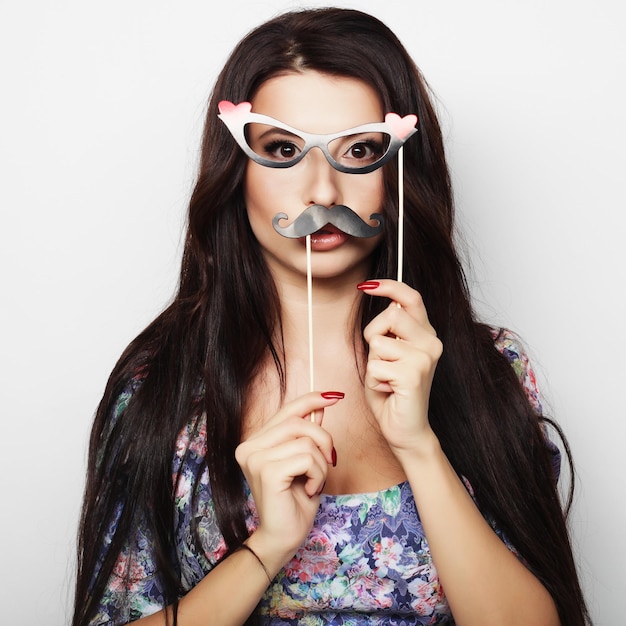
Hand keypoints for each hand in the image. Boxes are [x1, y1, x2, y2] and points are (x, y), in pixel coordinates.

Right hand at [235, 392, 339, 572]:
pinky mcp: (267, 471)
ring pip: (306, 441)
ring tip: (315, 482)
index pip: (287, 410)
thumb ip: (307, 435)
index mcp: (256, 442)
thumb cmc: (294, 502)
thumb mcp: (305, 462)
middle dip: (323, 440)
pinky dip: (317, 474)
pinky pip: (306, 458)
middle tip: (331, 461)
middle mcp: (249, 447)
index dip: (312, 400)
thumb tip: (319, 407)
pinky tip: (309, 489)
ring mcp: (255, 458)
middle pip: (298, 422)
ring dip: (321, 464)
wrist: (284, 538)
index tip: (336, 396)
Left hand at [360, 280, 442, 454]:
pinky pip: (376, 364)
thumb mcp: (386, 354)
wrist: (405, 430)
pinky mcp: (414, 373)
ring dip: (373, 362)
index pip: (411, 298)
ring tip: (386, 379)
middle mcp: (431, 342)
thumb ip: (389, 332)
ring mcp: (425, 357)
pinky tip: (388, 391)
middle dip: (373, 336)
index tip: (366, 285)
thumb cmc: (391, 392)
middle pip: (389, 316)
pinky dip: (373, 380)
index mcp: (425, 334)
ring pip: (379, 342)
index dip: (389, 286)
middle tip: (380, 361)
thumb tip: (390, 305)